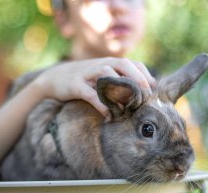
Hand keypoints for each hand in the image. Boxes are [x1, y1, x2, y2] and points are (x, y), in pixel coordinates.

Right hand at [32, 57, 155, 117]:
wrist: (54, 78)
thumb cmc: (83, 80)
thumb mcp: (101, 77)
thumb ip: (117, 81)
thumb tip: (139, 94)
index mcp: (109, 62)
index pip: (132, 63)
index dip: (145, 74)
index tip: (154, 89)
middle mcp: (100, 64)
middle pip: (123, 65)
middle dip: (137, 78)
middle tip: (146, 95)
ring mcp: (87, 73)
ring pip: (107, 75)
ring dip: (120, 89)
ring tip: (129, 105)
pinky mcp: (76, 84)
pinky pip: (91, 94)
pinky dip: (101, 104)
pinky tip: (109, 115)